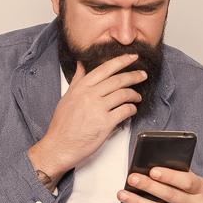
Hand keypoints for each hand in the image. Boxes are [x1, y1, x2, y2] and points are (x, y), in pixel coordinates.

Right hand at [29, 54, 145, 178]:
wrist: (59, 146)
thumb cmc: (62, 125)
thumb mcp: (67, 98)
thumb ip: (77, 80)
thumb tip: (81, 65)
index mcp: (81, 88)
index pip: (105, 68)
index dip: (121, 61)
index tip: (132, 57)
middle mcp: (90, 95)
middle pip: (118, 80)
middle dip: (134, 76)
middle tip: (142, 75)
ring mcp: (98, 109)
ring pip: (124, 94)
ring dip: (134, 95)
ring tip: (137, 97)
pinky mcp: (105, 123)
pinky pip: (125, 111)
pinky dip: (131, 109)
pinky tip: (131, 111)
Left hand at [118, 166, 202, 202]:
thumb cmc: (192, 199)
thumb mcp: (193, 187)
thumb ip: (178, 176)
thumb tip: (149, 167)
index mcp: (201, 189)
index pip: (187, 182)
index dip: (169, 176)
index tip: (153, 171)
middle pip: (169, 195)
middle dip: (148, 186)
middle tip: (132, 178)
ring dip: (138, 202)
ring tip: (122, 194)